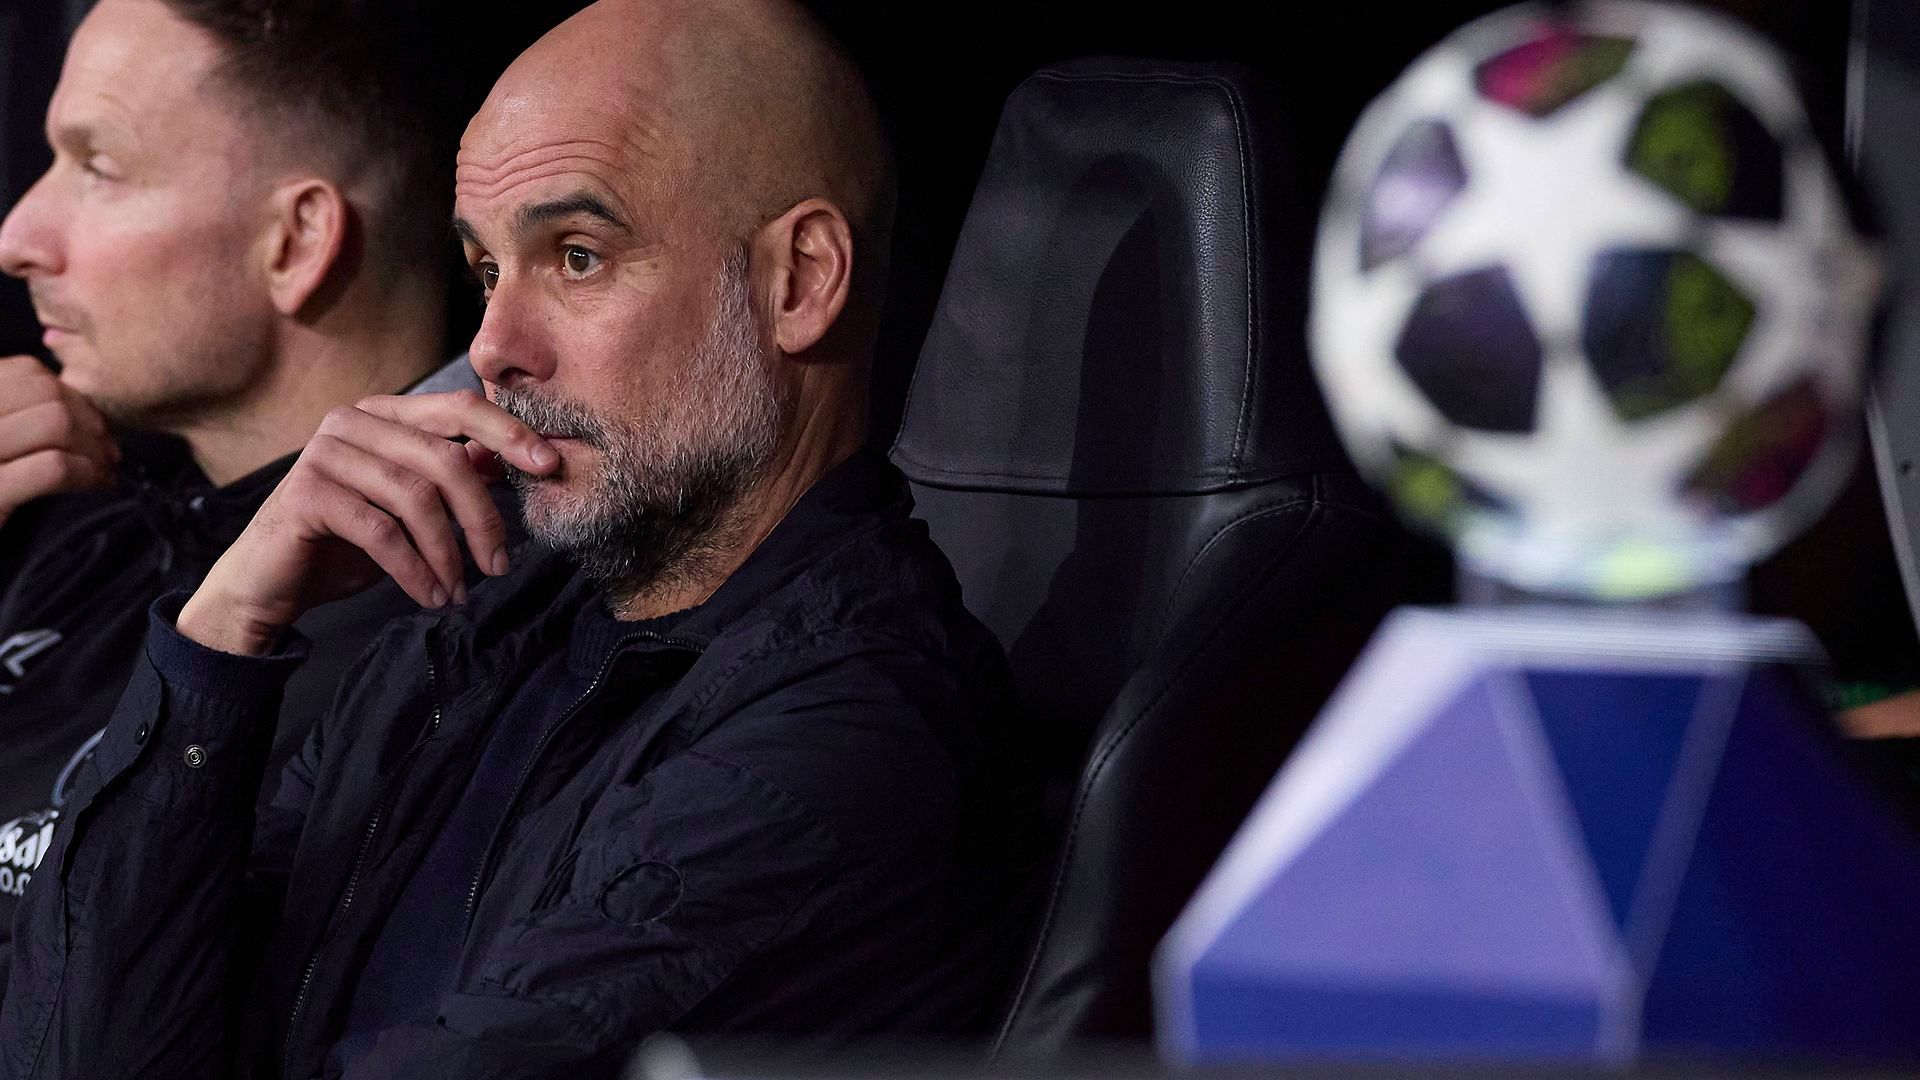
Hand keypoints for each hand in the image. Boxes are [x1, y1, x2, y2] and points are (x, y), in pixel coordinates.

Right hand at [0, 354, 117, 527]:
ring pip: (54, 422)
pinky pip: (54, 468)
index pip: (25, 371)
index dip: (69, 394)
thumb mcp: (2, 439)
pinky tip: (93, 485)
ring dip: (92, 446)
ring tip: (102, 471)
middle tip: (107, 451)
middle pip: (47, 393)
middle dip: (89, 420)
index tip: (89, 423)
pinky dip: (86, 473)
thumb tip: (79, 403)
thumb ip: (17, 414)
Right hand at [177, 390, 556, 655]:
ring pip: (416, 498)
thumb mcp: (410, 507)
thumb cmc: (346, 543)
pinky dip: (415, 569)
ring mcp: (326, 452)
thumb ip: (453, 476)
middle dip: (483, 518)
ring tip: (459, 592)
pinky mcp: (307, 492)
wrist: (270, 584)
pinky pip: (382, 530)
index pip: (460, 408)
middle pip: (446, 460)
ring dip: (449, 554)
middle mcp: (352, 421)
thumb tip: (515, 458)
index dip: (510, 434)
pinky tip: (430, 595)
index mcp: (385, 413)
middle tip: (499, 565)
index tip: (550, 467)